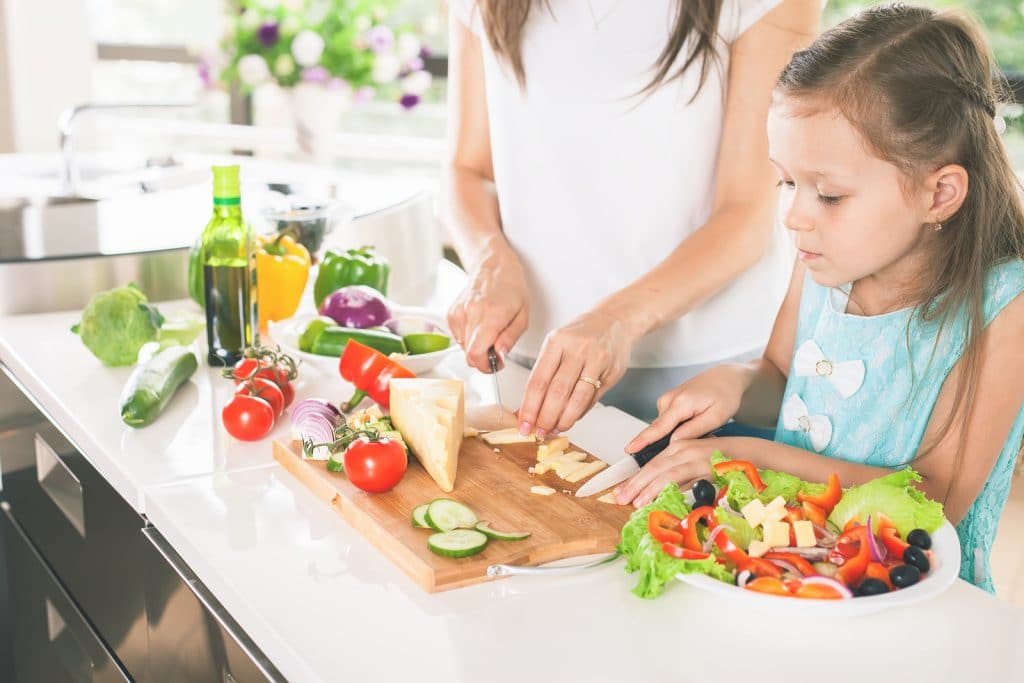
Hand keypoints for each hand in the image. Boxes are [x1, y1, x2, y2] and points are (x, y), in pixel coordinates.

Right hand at [447, 246, 528, 372]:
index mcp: (491, 315)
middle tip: (495, 349)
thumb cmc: (511, 289)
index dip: (485, 366)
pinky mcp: (451, 314)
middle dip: (483, 358)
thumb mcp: (522, 317)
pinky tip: (479, 325)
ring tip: (489, 331)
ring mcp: (458, 313)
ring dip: (476, 346)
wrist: (493, 267)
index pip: (476, 353)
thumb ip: (510, 340)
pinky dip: (469, 337)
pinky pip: (458, 337)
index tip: (495, 364)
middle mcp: (471, 313)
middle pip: (468, 354)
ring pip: (462, 347)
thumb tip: (499, 357)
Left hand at [516, 308, 635, 438]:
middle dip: (546, 418)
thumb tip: (529, 407)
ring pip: (577, 399)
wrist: (615, 319)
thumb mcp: (558, 343)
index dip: (529, 407)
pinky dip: (580, 412)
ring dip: (564, 420)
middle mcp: (577, 349)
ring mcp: (597, 360)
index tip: (524, 423)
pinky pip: (593, 398)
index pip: (538, 381)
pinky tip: (571, 418)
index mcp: (556, 341)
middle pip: (557, 392)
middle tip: (540, 432)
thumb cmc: (581, 334)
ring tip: (556, 429)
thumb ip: (545, 373)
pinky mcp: (612, 371)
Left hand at [614, 438, 721, 506]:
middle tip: (620, 498)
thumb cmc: (721, 460)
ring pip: (668, 474)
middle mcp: (684, 450)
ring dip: (650, 488)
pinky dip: (675, 490)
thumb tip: (655, 491)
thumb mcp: (694, 462)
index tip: (620, 492)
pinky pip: (688, 481)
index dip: (634, 479)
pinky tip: (664, 499)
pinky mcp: (709, 469)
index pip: (651, 465)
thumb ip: (677, 474)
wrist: (750, 453)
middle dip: (635, 484)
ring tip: (637, 502)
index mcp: (678, 447)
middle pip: (654, 468)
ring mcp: (696, 459)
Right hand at [624, 364, 747, 454]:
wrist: (726, 377)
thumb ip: (693, 430)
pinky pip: (666, 421)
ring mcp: (666, 399)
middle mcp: (668, 400)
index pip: (658, 427)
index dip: (642, 440)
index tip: (629, 449)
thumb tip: (673, 442)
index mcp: (681, 403)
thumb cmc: (725, 395)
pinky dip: (676, 427)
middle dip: (666, 443)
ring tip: (701, 426)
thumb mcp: (716, 417)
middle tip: (693, 438)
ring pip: (664, 427)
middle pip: (658, 430)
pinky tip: (693, 421)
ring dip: (676, 433)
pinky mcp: (667, 401)